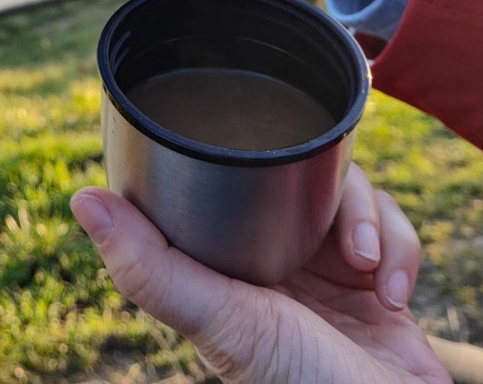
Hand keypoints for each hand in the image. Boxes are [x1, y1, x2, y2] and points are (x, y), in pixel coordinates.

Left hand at [71, 165, 448, 382]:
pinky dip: (401, 251)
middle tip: (348, 241)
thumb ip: (154, 269)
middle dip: (337, 196)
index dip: (244, 161)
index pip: (220, 182)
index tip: (265, 158)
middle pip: (297, 175)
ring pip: (348, 192)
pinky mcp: (375, 278)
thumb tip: (82, 199)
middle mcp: (271, 260)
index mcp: (222, 265)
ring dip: (372, 221)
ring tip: (369, 269)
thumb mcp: (224, 324)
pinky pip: (390, 228)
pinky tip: (393, 298)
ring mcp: (324, 268)